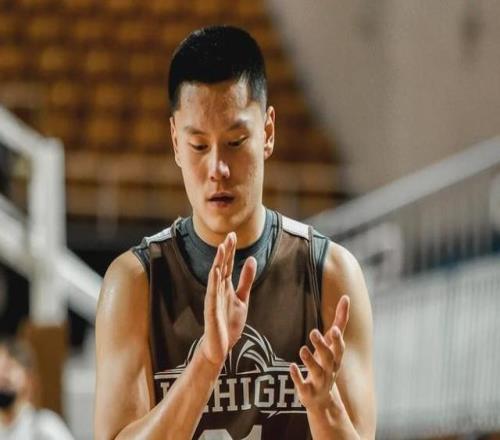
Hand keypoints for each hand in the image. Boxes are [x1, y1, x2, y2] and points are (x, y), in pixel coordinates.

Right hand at [200, 232, 256, 366]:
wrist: (221, 347)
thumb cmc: (229, 324)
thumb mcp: (242, 299)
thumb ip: (246, 280)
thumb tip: (251, 259)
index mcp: (225, 286)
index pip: (227, 264)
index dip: (230, 250)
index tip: (233, 235)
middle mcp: (217, 289)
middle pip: (221, 266)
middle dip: (225, 251)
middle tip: (229, 235)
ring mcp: (213, 299)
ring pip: (215, 276)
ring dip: (218, 262)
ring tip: (221, 247)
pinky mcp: (211, 310)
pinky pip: (212, 293)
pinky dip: (213, 281)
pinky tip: (216, 270)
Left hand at [290, 295, 349, 412]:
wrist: (323, 400)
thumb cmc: (328, 363)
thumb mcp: (333, 343)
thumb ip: (339, 321)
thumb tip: (346, 297)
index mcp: (336, 357)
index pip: (338, 348)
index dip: (336, 339)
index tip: (332, 329)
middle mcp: (330, 369)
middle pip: (328, 358)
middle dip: (322, 346)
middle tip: (313, 332)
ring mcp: (319, 381)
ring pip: (316, 371)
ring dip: (309, 360)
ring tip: (302, 349)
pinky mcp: (307, 391)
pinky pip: (302, 385)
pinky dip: (297, 377)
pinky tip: (291, 367)